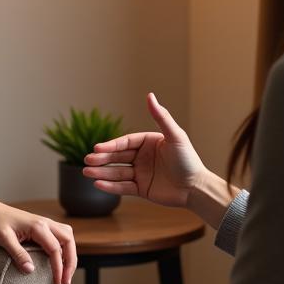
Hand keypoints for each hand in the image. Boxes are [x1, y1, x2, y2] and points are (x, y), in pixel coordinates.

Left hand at [0, 199, 76, 283]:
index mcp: (38, 226)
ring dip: (70, 255)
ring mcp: (45, 223)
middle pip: (68, 242)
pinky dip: (65, 249)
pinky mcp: (43, 227)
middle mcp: (45, 222)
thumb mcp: (3, 239)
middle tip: (66, 282)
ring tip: (66, 274)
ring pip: (68, 237)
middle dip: (70, 263)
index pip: (55, 249)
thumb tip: (30, 270)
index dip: (59, 268)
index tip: (57, 283)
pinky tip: (60, 261)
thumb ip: (17, 254)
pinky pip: (61, 236)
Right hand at [83, 92, 207, 207]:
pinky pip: (123, 187)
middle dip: (102, 159)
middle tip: (88, 160)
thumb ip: (161, 117)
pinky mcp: (141, 189)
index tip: (97, 148)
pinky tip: (97, 184)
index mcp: (148, 142)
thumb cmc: (188, 160)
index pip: (125, 142)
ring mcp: (141, 173)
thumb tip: (149, 95)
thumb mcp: (176, 136)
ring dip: (101, 172)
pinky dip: (110, 186)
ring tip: (86, 172)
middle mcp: (142, 157)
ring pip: (117, 172)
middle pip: (117, 157)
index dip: (111, 146)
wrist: (196, 188)